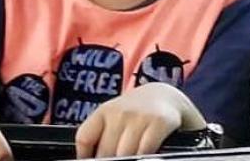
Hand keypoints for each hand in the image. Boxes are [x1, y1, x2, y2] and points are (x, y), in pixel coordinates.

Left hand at [75, 82, 206, 158]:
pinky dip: (142, 158)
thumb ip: (101, 135)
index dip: (85, 156)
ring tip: (128, 160)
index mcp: (103, 112)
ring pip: (124, 154)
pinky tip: (142, 158)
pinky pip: (146, 151)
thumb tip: (88, 157)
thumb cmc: (134, 112)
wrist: (165, 95)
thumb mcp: (113, 116)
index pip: (84, 138)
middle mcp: (119, 113)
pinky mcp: (159, 123)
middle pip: (105, 151)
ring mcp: (139, 118)